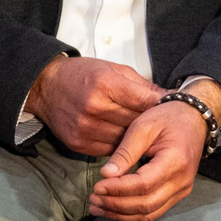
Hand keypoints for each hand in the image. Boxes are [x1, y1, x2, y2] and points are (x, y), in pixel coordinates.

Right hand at [25, 57, 162, 156]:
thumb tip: (170, 97)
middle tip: (165, 124)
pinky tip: (126, 140)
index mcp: (106, 85)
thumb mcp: (114, 70)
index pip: (145, 101)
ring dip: (137, 138)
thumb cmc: (84, 75)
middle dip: (151, 123)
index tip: (174, 107)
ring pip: (126, 140)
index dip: (162, 105)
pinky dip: (120, 146)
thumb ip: (142, 85)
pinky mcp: (78, 143)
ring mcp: (85, 128)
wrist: (46, 87)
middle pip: (137, 123)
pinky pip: (110, 150)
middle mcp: (94, 108)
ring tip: (147, 134)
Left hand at [88, 100, 206, 220]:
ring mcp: (182, 190)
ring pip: (149, 213)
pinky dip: (131, 214)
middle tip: (93, 199)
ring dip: (121, 214)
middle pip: (146, 203)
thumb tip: (105, 174)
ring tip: (97, 207)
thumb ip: (125, 152)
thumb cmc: (167, 119)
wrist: (194, 119)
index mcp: (176, 160)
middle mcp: (182, 180)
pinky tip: (112, 209)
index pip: (144, 184)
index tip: (96, 187)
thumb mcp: (143, 127)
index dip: (118, 189)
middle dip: (116, 204)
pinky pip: (154, 212)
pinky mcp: (178, 194)